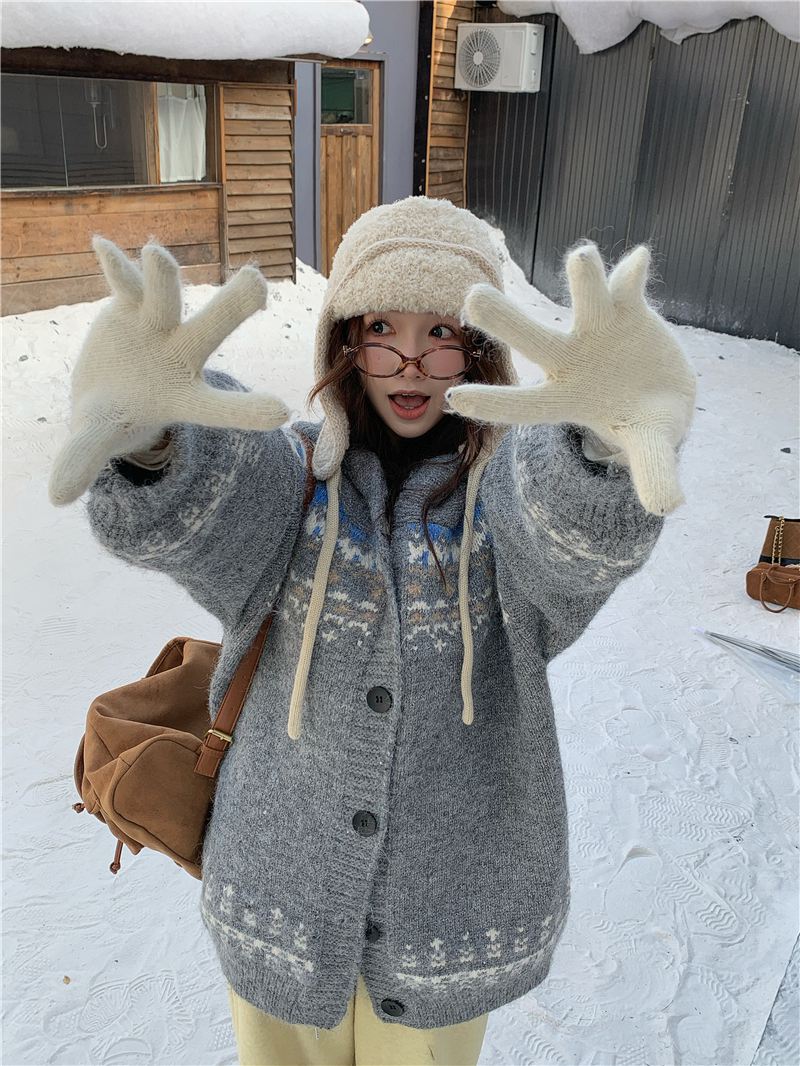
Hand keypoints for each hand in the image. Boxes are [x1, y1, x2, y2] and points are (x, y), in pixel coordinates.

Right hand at [48, 238, 289, 505]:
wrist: (105, 388)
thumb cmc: (113, 421)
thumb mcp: (99, 439)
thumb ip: (84, 459)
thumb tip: (57, 497)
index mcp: (184, 398)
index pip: (218, 407)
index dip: (244, 410)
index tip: (282, 413)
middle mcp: (179, 355)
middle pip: (210, 331)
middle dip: (232, 308)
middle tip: (256, 283)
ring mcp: (157, 326)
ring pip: (166, 297)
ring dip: (162, 277)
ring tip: (154, 254)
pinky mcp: (129, 303)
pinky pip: (124, 280)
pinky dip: (114, 266)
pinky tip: (101, 247)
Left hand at [444, 242, 696, 515]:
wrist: (662, 393)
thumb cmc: (641, 426)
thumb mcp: (649, 449)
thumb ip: (653, 472)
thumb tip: (668, 506)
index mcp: (563, 399)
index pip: (523, 405)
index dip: (493, 403)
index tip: (451, 399)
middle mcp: (571, 358)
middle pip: (533, 339)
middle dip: (504, 319)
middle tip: (471, 296)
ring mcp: (598, 330)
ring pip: (584, 301)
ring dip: (584, 280)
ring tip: (582, 255)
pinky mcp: (628, 309)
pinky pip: (628, 288)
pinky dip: (631, 274)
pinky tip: (639, 261)